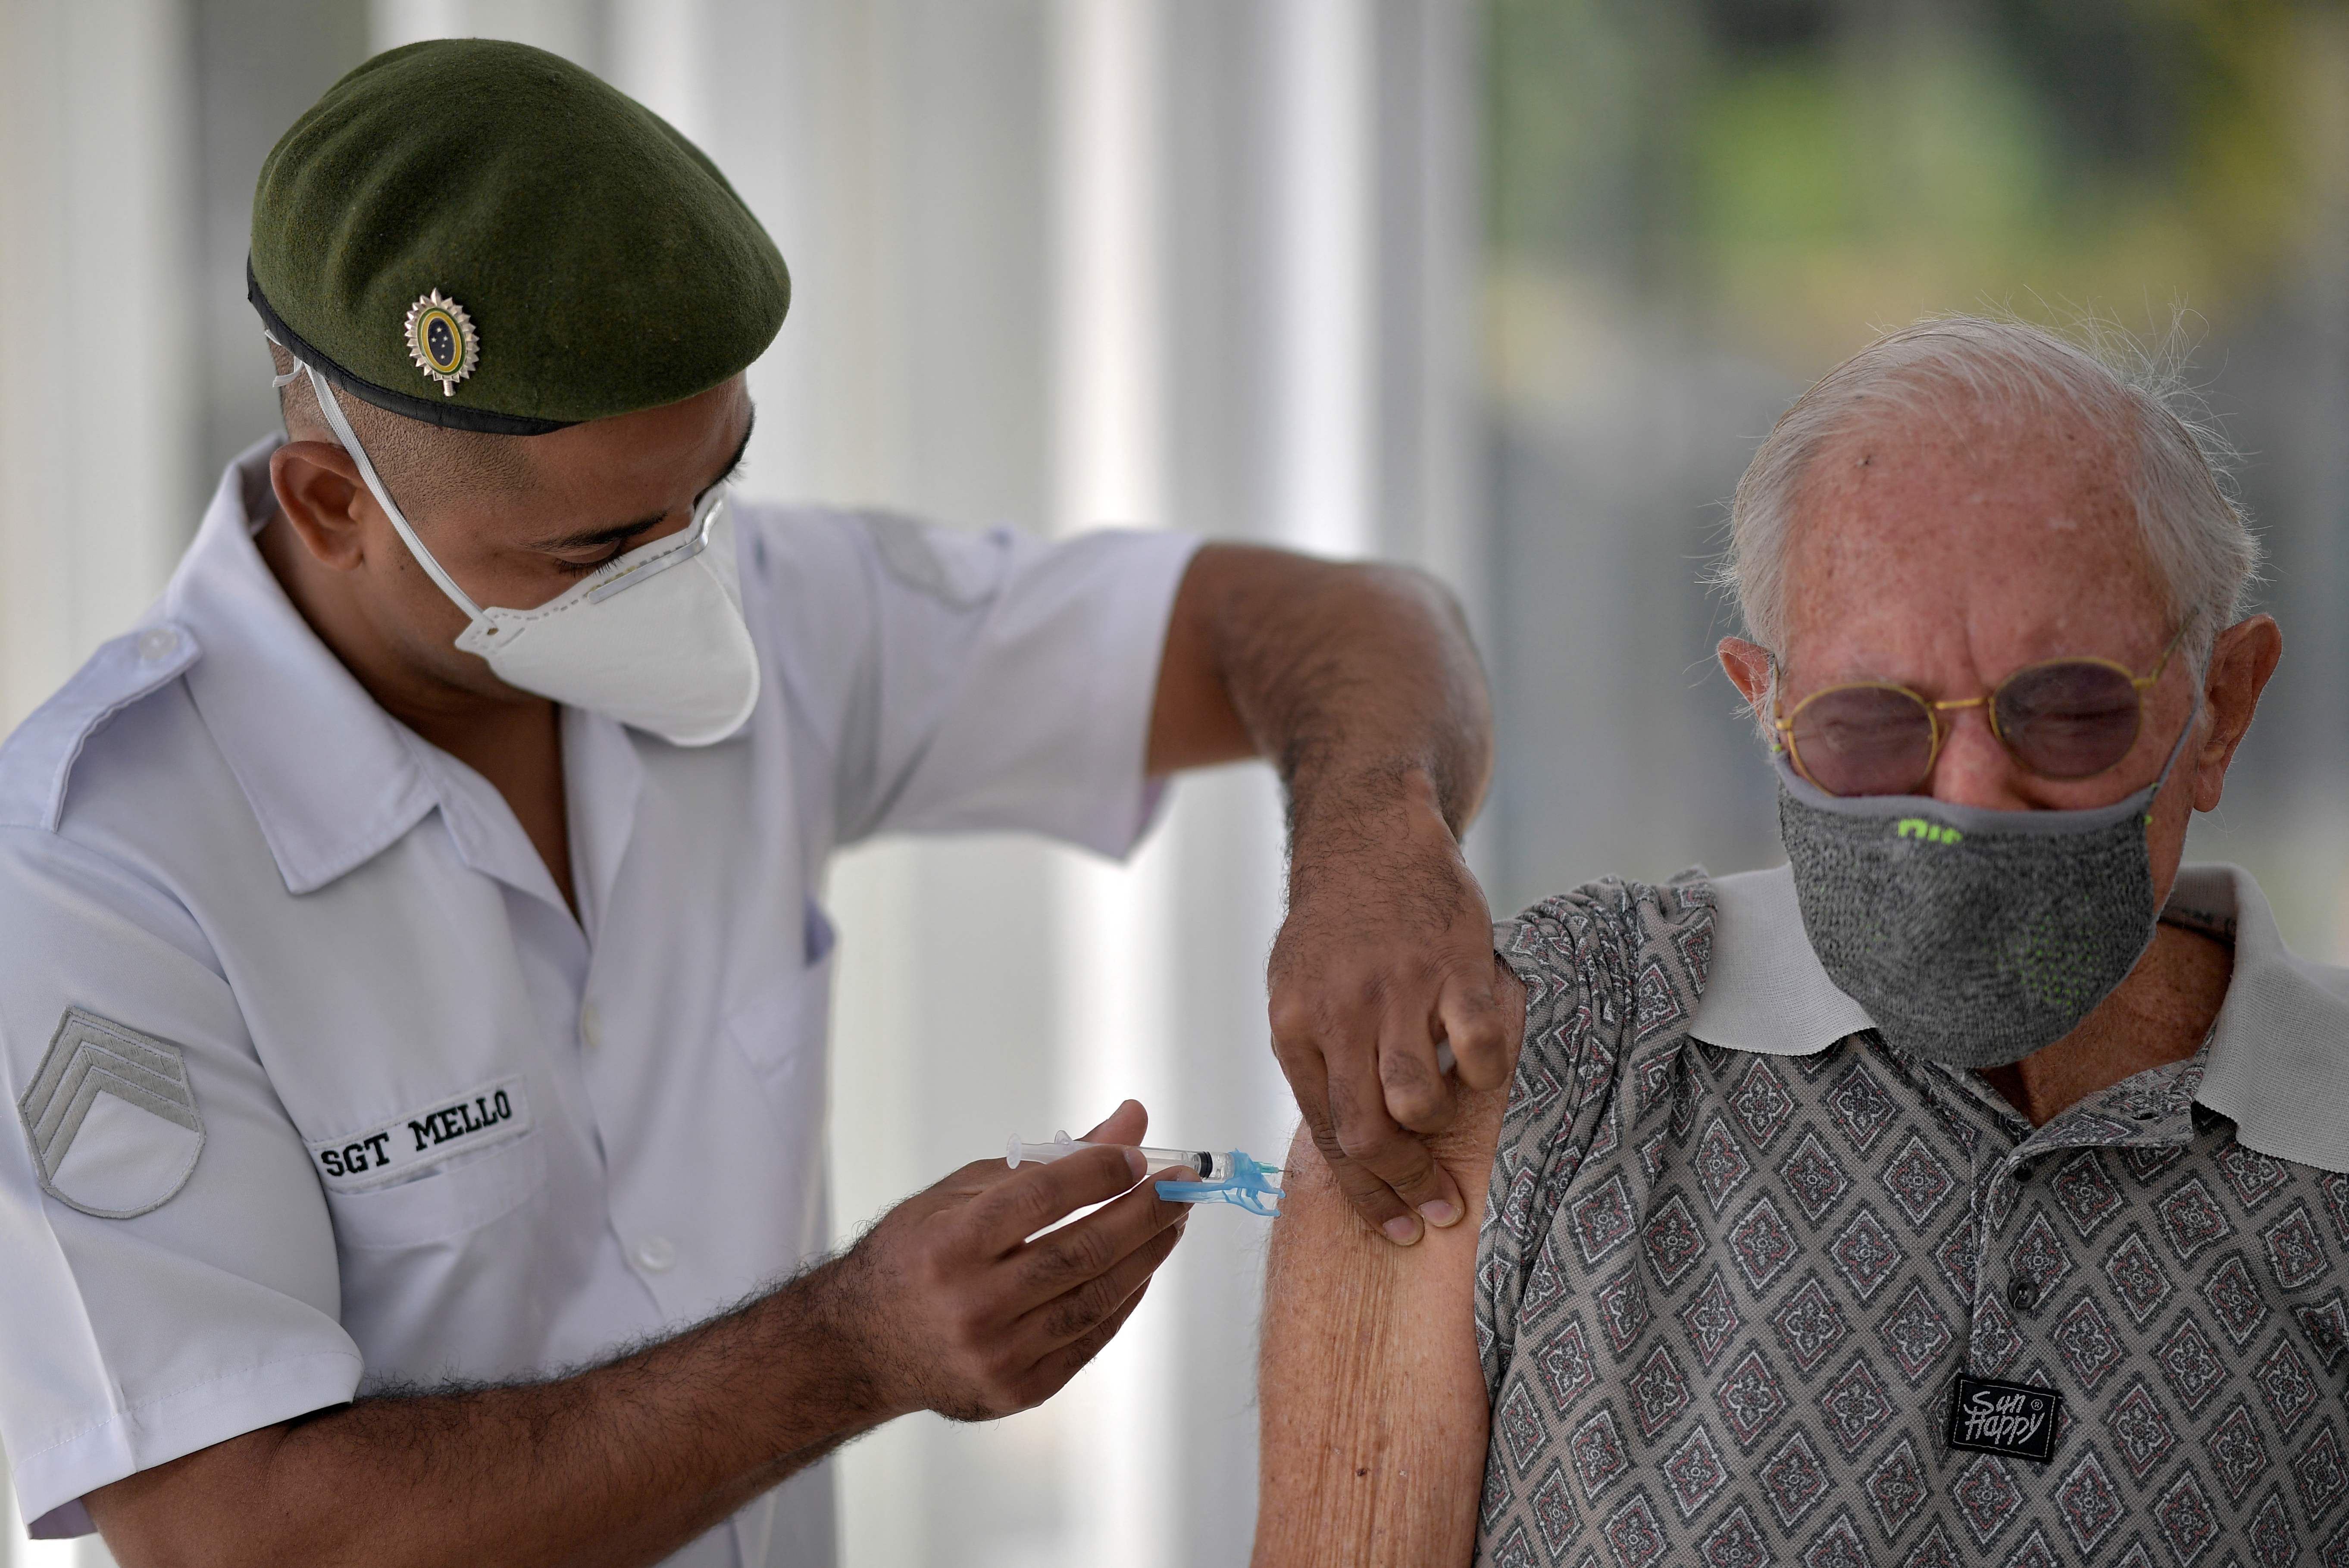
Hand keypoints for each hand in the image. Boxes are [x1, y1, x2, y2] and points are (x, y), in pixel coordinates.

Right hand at [824, 1100, 1191, 1421]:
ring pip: (1096, 1299)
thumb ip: (1050, 1161)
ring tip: (1174, 1220)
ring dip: (1148, 1254)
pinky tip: (1143, 1265)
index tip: (1143, 1156)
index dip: (1101, 1173)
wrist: (864, 1345)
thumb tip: (1131, 1121)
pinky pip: (1091, 1338)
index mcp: (948, 1245)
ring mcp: (996, 1355)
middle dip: (1144, 1212)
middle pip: (1081, 1252)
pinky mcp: (1017, 1390)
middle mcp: (970, 1305)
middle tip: (1184, 1184)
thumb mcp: (963, 1193)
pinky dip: (1125, 1298)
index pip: (1043, 1199)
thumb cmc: (918, 1253)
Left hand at [1268, 773, 1519, 1243]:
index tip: (1402, 1229)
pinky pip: (1479, 1050)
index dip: (1369, 1196)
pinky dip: (1486, 1070)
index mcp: (1295, 1027)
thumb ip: (1319, 1060)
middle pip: (1370, 1133)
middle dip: (1407, 1185)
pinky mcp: (1454, 965)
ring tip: (1450, 1112)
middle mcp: (1340, 1013)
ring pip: (1418, 1100)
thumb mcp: (1297, 990)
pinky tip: (1483, 1059)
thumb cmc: (1335, 926)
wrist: (1370, 833)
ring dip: (1440, 1125)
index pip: (1328, 1137)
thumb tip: (1350, 1146)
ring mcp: (1398, 989)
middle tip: (1440, 1207)